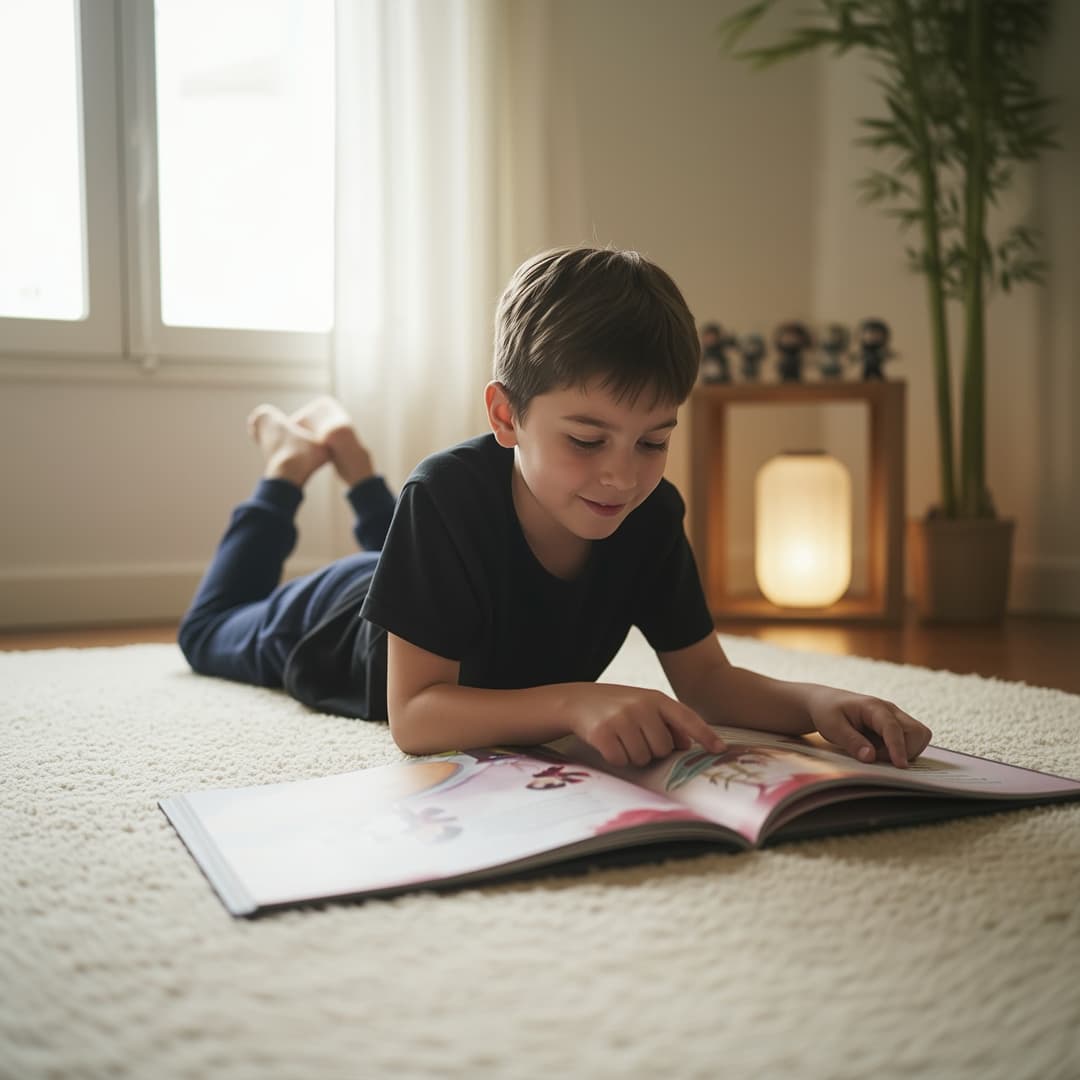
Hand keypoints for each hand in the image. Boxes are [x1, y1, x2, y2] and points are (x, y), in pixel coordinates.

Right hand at [568, 683, 725, 766]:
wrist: (576, 700)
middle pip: (663, 749)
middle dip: (652, 750)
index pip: (687, 718)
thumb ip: (668, 721)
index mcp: (655, 698)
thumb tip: (687, 744)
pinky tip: (608, 744)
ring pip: (643, 758)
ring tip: (621, 738)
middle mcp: (640, 706)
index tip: (720, 750)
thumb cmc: (617, 706)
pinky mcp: (603, 733)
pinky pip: (621, 761)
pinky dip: (616, 758)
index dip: (705, 735)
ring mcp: (621, 719)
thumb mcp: (644, 705)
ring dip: (633, 756)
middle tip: (635, 737)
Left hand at [807, 686, 930, 767]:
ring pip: (918, 737)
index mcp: (873, 707)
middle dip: (905, 751)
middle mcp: (890, 710)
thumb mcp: (832, 727)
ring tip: (878, 753)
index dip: (898, 747)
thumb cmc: (827, 711)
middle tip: (878, 758)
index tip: (900, 766)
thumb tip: (871, 757)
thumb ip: (851, 741)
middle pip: (916, 731)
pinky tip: (880, 751)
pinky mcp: (895, 727)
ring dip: (905, 751)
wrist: (825, 702)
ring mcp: (895, 718)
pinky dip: (901, 750)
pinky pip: (911, 741)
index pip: (893, 727)